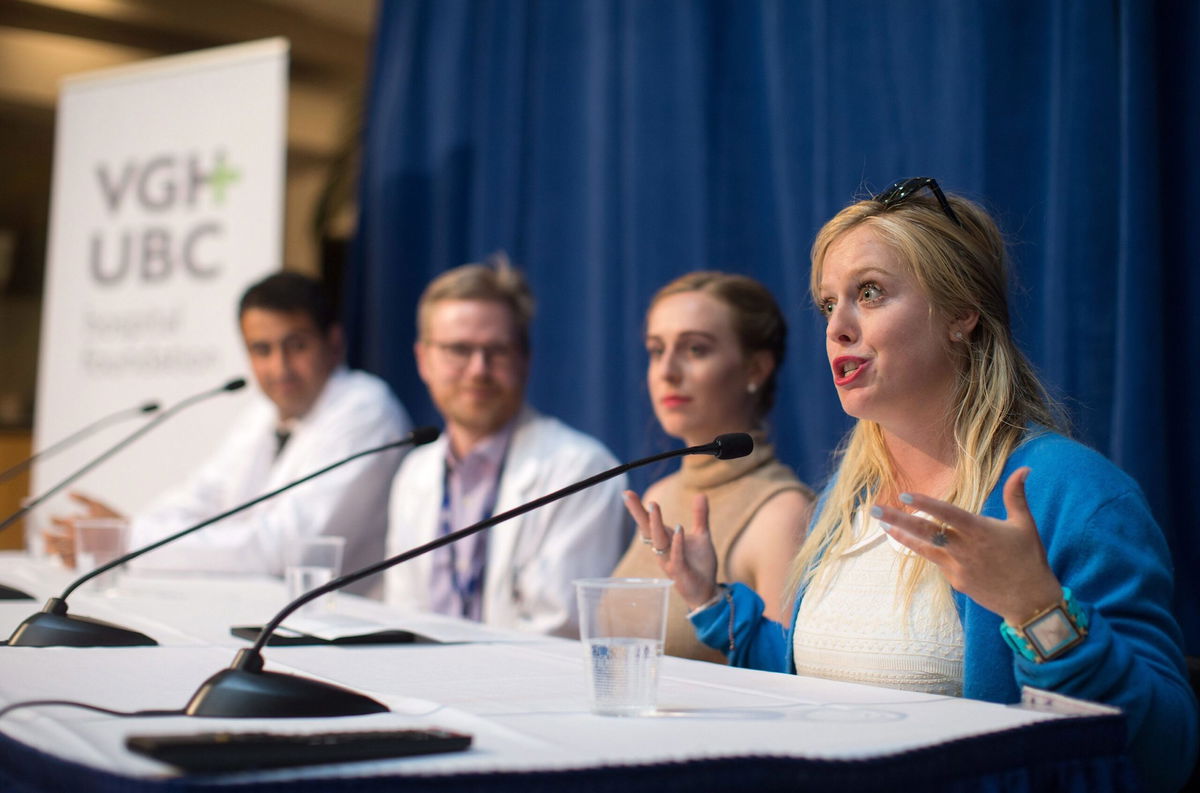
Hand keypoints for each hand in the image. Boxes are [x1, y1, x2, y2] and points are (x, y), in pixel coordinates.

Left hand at [43, 492, 124, 569]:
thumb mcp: (99, 505)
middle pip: (54, 539)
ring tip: (49, 548)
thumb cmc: (115, 521)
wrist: (130, 539)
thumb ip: (82, 498)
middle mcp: (75, 539)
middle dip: (48, 536)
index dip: (53, 520)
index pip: (58, 522)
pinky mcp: (85, 563)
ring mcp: (79, 552)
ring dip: (52, 549)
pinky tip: (62, 558)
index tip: (52, 518)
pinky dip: (63, 561)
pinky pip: (69, 564)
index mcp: (76, 525)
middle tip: (45, 534)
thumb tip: (69, 492)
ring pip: (58, 552)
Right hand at [623, 490, 717, 608]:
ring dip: (656, 524)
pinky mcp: (680, 572)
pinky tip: (678, 528)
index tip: (627, 493)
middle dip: (638, 513)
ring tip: (653, 506)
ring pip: (659, 541)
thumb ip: (700, 516)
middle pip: (647, 529)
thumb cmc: (700, 564)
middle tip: (627, 495)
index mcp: (666, 539)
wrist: (707, 590)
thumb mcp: (702, 536)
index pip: (649, 522)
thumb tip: (700, 494)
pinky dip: (677, 543)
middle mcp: (663, 550)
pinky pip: (677, 556)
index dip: (638, 509)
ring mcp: (669, 561)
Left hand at [872, 468, 1061, 623]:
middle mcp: (965, 548)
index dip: (926, 503)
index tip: (904, 495)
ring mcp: (958, 567)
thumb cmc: (1029, 559)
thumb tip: (1025, 468)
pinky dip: (928, 552)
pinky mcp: (956, 581)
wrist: (1031, 602)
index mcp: (980, 531)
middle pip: (926, 531)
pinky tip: (917, 543)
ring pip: (924, 549)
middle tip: (875, 510)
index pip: (947, 513)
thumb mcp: (1025, 524)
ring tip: (883, 526)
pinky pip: (938, 563)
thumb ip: (1016, 495)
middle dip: (898, 520)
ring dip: (902, 537)